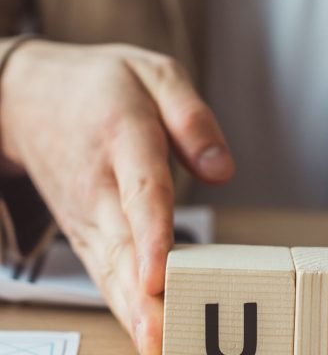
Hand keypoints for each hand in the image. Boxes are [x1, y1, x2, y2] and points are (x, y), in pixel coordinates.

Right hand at [0, 41, 233, 353]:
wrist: (32, 98)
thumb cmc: (103, 85)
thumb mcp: (155, 73)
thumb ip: (191, 117)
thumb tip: (222, 170)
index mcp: (123, 135)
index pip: (141, 189)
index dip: (152, 233)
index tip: (160, 273)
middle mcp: (100, 182)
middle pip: (122, 243)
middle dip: (143, 295)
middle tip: (164, 337)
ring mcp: (87, 211)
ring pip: (109, 268)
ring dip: (132, 311)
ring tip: (158, 345)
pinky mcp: (85, 229)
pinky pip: (104, 270)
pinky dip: (122, 303)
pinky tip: (147, 331)